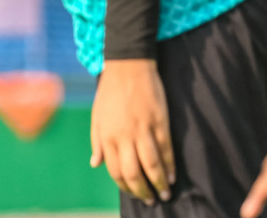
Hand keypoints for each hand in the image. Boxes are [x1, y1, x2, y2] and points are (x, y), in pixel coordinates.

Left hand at [91, 59, 176, 204]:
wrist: (128, 66)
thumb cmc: (110, 92)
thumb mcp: (97, 116)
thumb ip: (96, 141)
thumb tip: (95, 164)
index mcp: (107, 136)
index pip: (115, 170)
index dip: (125, 185)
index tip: (133, 192)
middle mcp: (123, 136)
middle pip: (134, 173)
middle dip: (142, 190)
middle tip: (150, 199)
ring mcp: (142, 130)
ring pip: (152, 165)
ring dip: (159, 183)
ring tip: (165, 193)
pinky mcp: (159, 122)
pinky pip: (166, 150)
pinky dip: (170, 166)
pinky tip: (172, 175)